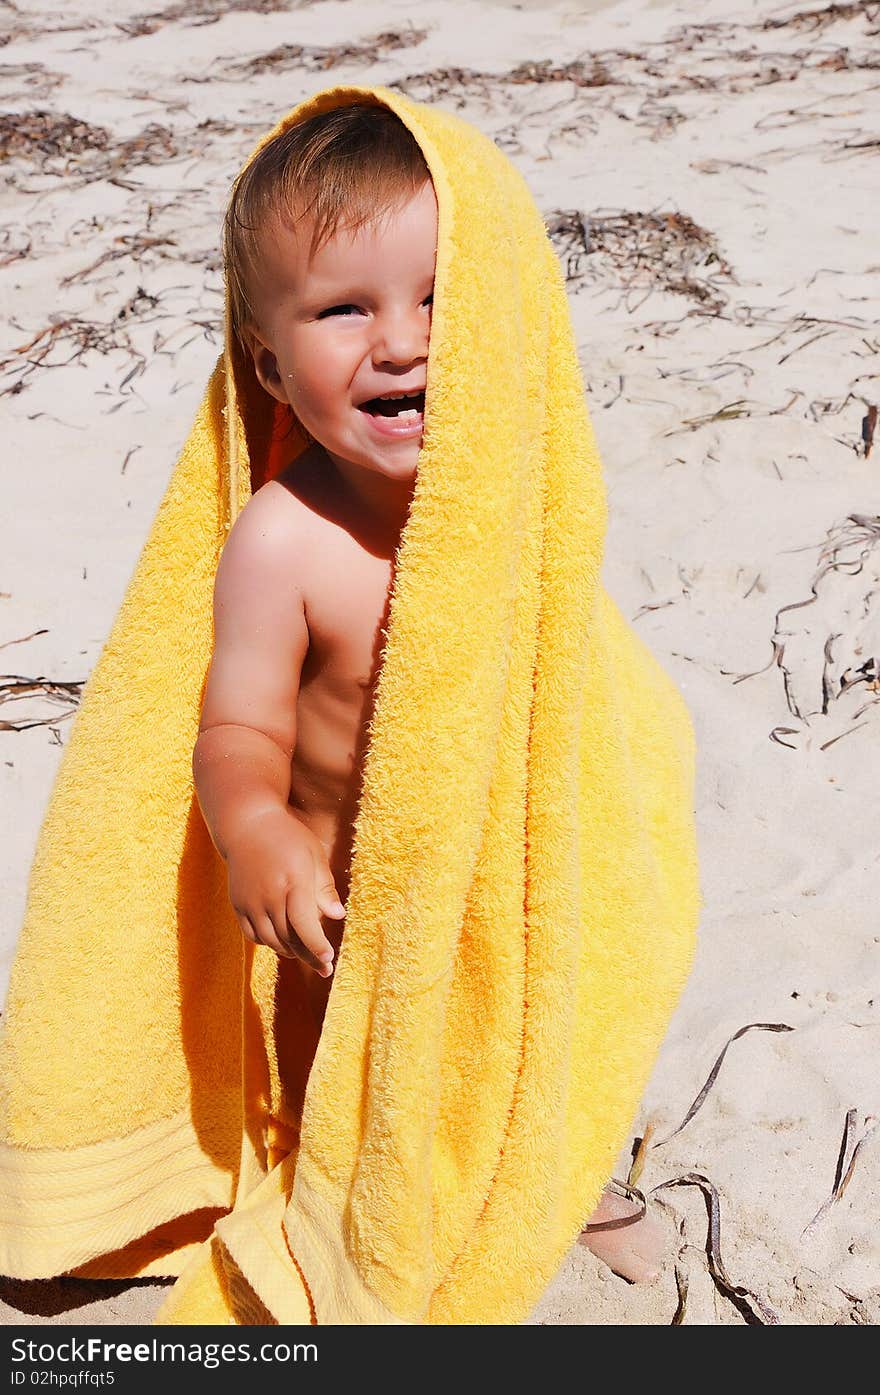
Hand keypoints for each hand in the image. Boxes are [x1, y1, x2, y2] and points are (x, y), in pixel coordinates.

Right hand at [224, 805, 345, 973]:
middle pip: (289, 937)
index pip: (304, 923)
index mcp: (293, 880)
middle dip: (309, 957)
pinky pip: (254, 935)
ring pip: (271, 940)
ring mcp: (250, 901)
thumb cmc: (288, 838)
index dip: (316, 946)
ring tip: (307, 957)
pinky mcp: (238, 905)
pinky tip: (284, 943)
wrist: (247, 825)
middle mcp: (269, 894)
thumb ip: (324, 887)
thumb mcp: (314, 855)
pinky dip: (270, 943)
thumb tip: (338, 916)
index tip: (329, 959)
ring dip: (290, 952)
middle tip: (325, 969)